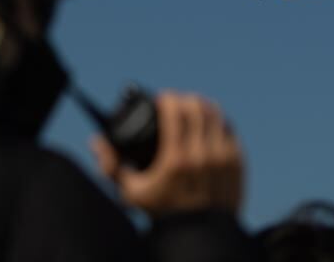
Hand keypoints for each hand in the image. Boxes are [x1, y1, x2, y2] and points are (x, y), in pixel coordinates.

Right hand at [91, 91, 243, 215]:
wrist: (198, 236)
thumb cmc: (162, 213)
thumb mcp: (132, 193)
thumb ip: (112, 167)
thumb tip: (96, 142)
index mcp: (176, 159)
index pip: (175, 110)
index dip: (167, 98)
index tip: (161, 99)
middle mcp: (203, 155)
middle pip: (197, 107)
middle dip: (184, 99)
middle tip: (175, 103)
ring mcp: (223, 158)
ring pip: (216, 114)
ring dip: (202, 107)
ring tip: (192, 108)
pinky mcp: (237, 163)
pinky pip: (230, 130)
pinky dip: (218, 122)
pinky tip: (209, 124)